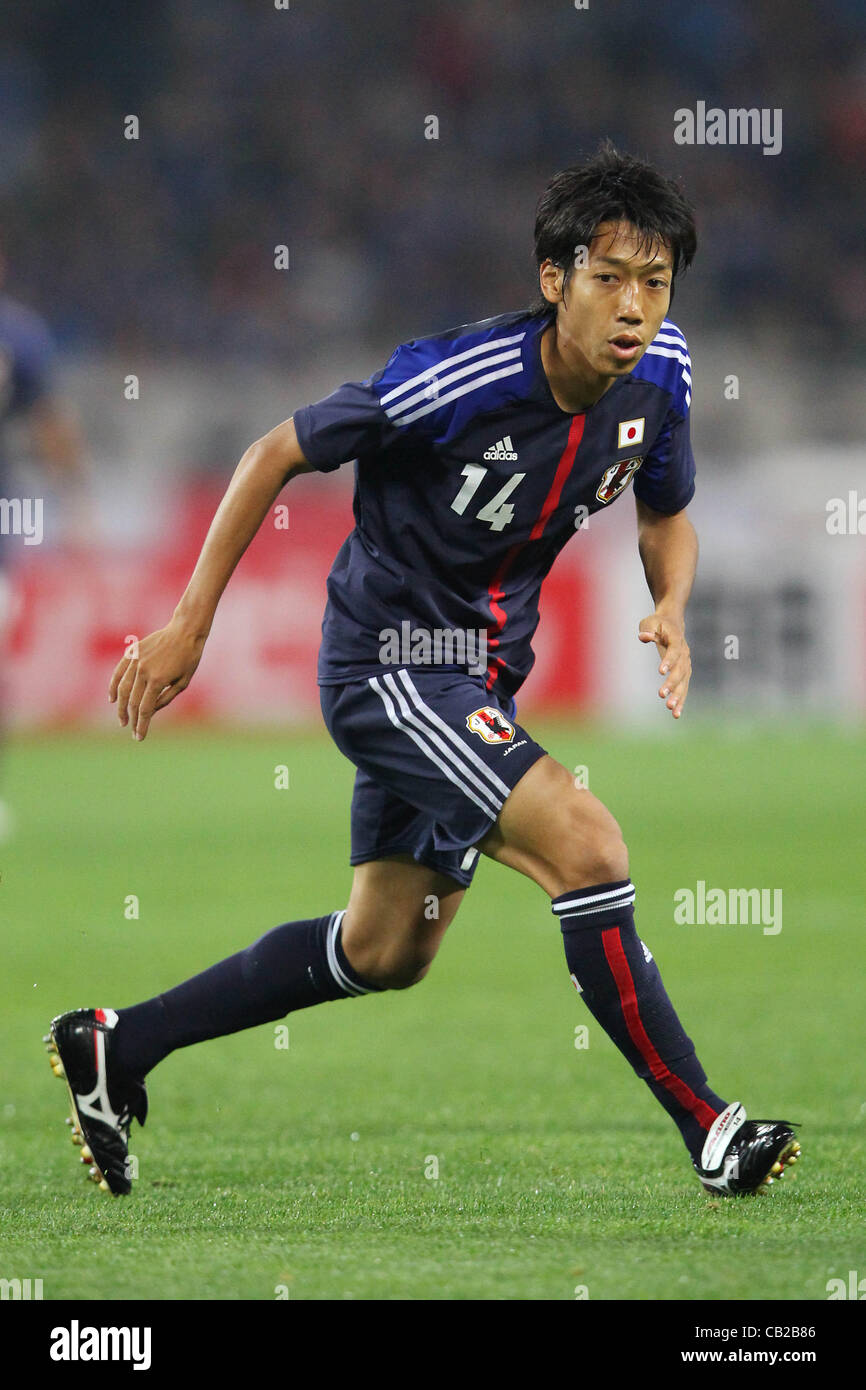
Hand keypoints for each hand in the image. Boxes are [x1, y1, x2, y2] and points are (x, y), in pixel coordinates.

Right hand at [109, 619, 206, 740]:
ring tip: (122, 720)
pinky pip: (119, 672)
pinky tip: (112, 699)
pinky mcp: (132, 653)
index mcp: (158, 680)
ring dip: (121, 707)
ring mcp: (136, 661)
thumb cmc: (189, 658)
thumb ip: (165, 699)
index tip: (139, 737)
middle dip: (132, 720)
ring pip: (123, 689)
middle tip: (132, 730)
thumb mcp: (183, 682)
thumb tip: (150, 712)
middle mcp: (143, 671)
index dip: (141, 725)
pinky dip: (113, 686)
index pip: (145, 709)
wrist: (185, 631)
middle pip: (133, 702)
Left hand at [638, 612, 690, 718]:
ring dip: (678, 695)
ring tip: (671, 709)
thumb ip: (648, 630)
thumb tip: (644, 636)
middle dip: (672, 683)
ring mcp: (686, 664)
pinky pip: (683, 687)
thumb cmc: (657, 623)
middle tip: (662, 695)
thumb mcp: (649, 622)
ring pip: (684, 682)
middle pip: (680, 670)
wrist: (673, 622)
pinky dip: (681, 700)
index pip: (674, 651)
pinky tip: (676, 714)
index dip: (669, 660)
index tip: (661, 671)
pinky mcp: (684, 672)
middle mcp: (684, 653)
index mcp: (676, 639)